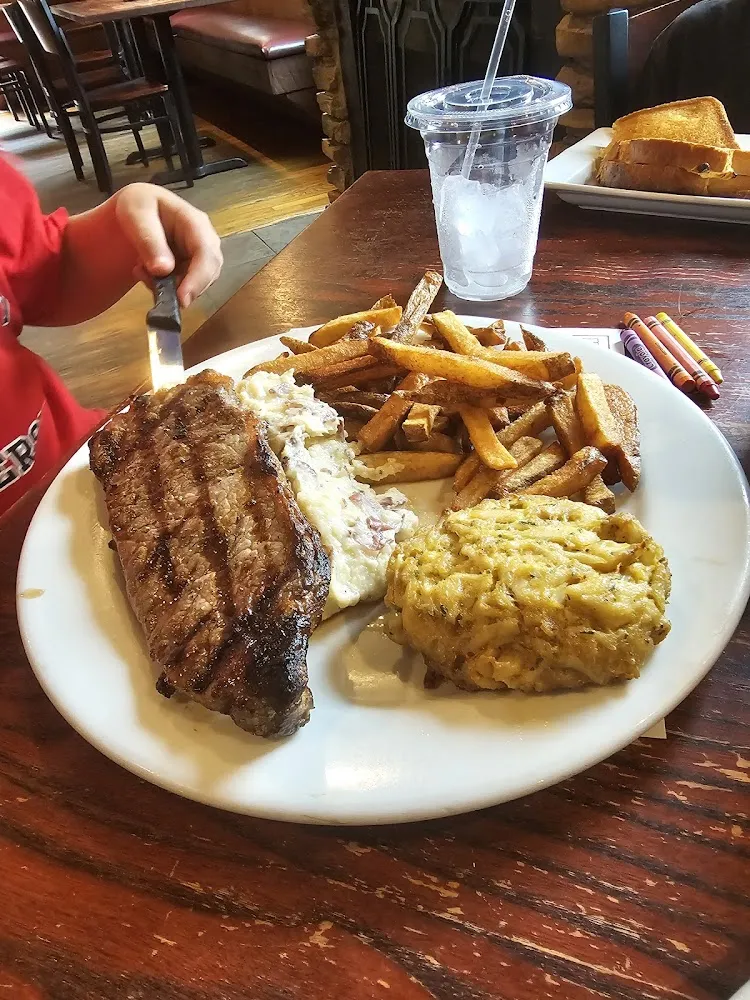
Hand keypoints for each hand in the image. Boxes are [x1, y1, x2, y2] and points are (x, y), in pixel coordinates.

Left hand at [114, 183, 222, 307]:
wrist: (139, 208)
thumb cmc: (139, 206)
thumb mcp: (136, 215)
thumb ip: (149, 241)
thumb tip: (163, 270)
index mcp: (195, 222)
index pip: (206, 254)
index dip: (197, 279)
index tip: (181, 300)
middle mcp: (205, 240)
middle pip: (208, 273)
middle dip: (182, 287)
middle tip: (154, 289)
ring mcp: (201, 255)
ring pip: (197, 283)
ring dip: (171, 288)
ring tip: (143, 273)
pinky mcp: (193, 267)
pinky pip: (186, 286)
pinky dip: (167, 288)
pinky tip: (148, 275)